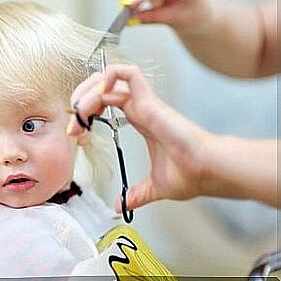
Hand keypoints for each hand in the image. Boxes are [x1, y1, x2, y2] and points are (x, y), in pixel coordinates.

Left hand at [67, 64, 210, 209]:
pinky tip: (97, 95)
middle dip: (82, 97)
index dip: (86, 112)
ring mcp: (145, 102)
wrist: (208, 172)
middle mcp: (141, 107)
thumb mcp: (153, 187)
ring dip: (88, 89)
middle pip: (104, 86)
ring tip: (79, 110)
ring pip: (110, 78)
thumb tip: (120, 206)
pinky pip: (128, 74)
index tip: (76, 133)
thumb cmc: (190, 174)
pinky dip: (109, 76)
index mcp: (140, 118)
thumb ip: (135, 194)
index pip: (106, 101)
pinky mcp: (150, 101)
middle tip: (73, 119)